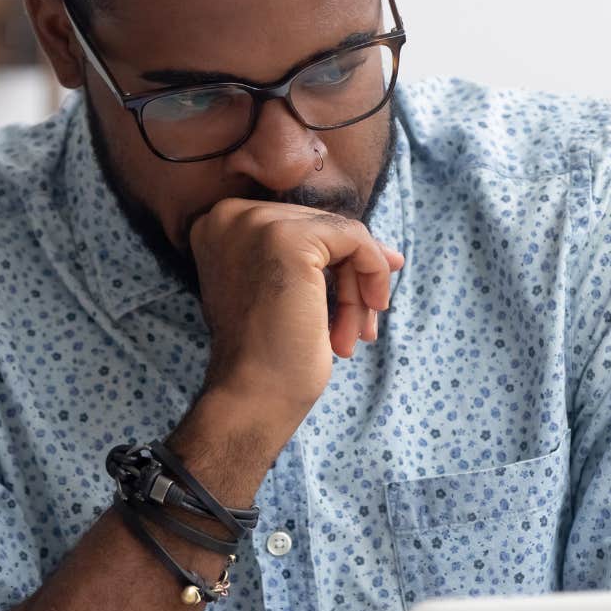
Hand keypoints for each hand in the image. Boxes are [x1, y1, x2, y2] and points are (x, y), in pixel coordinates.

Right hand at [186, 198, 403, 421]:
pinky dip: (371, 275)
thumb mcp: (285, 292)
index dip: (335, 261)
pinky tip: (362, 322)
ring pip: (340, 235)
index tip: (363, 296)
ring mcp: (255, 222)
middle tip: (361, 328)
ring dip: (358, 289)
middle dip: (350, 278)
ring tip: (355, 335)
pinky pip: (355, 239)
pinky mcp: (287, 237)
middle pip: (320, 228)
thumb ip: (319, 261)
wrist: (252, 395)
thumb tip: (391, 253)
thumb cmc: (268, 355)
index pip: (297, 225)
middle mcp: (229, 215)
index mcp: (218, 225)